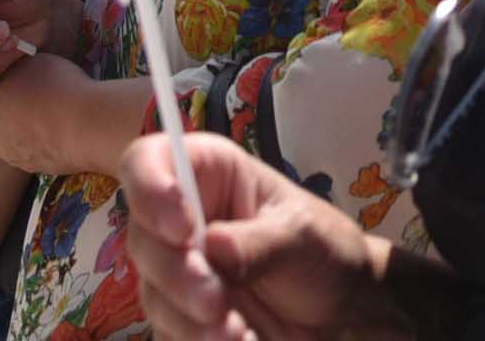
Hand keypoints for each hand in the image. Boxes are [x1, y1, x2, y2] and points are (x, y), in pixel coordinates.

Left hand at [0, 53, 117, 175]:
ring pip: (7, 137)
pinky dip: (41, 138)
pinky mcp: (38, 168)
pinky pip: (32, 149)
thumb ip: (8, 67)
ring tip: (47, 107)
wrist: (89, 127)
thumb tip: (5, 69)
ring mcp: (14, 157)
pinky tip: (62, 124)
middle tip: (22, 89)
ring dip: (19, 123)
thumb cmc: (53, 88)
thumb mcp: (27, 62)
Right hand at [121, 131, 382, 340]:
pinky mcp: (181, 317)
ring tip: (236, 333)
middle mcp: (183, 220)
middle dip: (177, 274)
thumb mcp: (300, 234)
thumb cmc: (323, 249)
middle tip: (214, 300)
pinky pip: (168, 332)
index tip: (181, 229)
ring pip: (153, 294)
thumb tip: (212, 247)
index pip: (149, 160)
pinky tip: (240, 340)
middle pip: (143, 238)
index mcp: (209, 175)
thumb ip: (258, 242)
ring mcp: (178, 272)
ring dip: (189, 319)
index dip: (150, 187)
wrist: (341, 309)